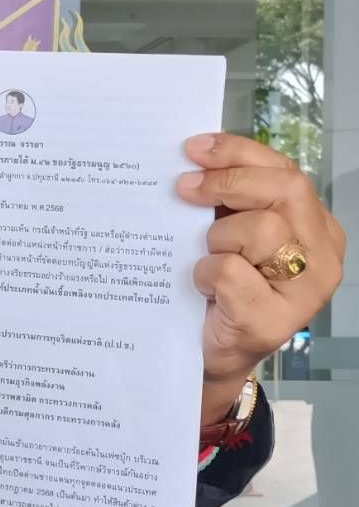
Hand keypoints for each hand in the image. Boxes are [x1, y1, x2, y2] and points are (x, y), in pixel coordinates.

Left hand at [178, 133, 345, 423]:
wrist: (207, 358)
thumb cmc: (218, 293)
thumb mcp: (228, 238)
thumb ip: (228, 202)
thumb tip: (193, 158)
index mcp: (315, 227)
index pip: (285, 171)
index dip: (238, 153)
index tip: (194, 148)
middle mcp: (323, 256)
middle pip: (284, 190)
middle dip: (228, 182)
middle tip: (183, 187)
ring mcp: (306, 292)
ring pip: (262, 230)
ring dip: (217, 236)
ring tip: (204, 256)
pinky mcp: (274, 322)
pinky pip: (231, 273)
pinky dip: (206, 273)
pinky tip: (201, 289)